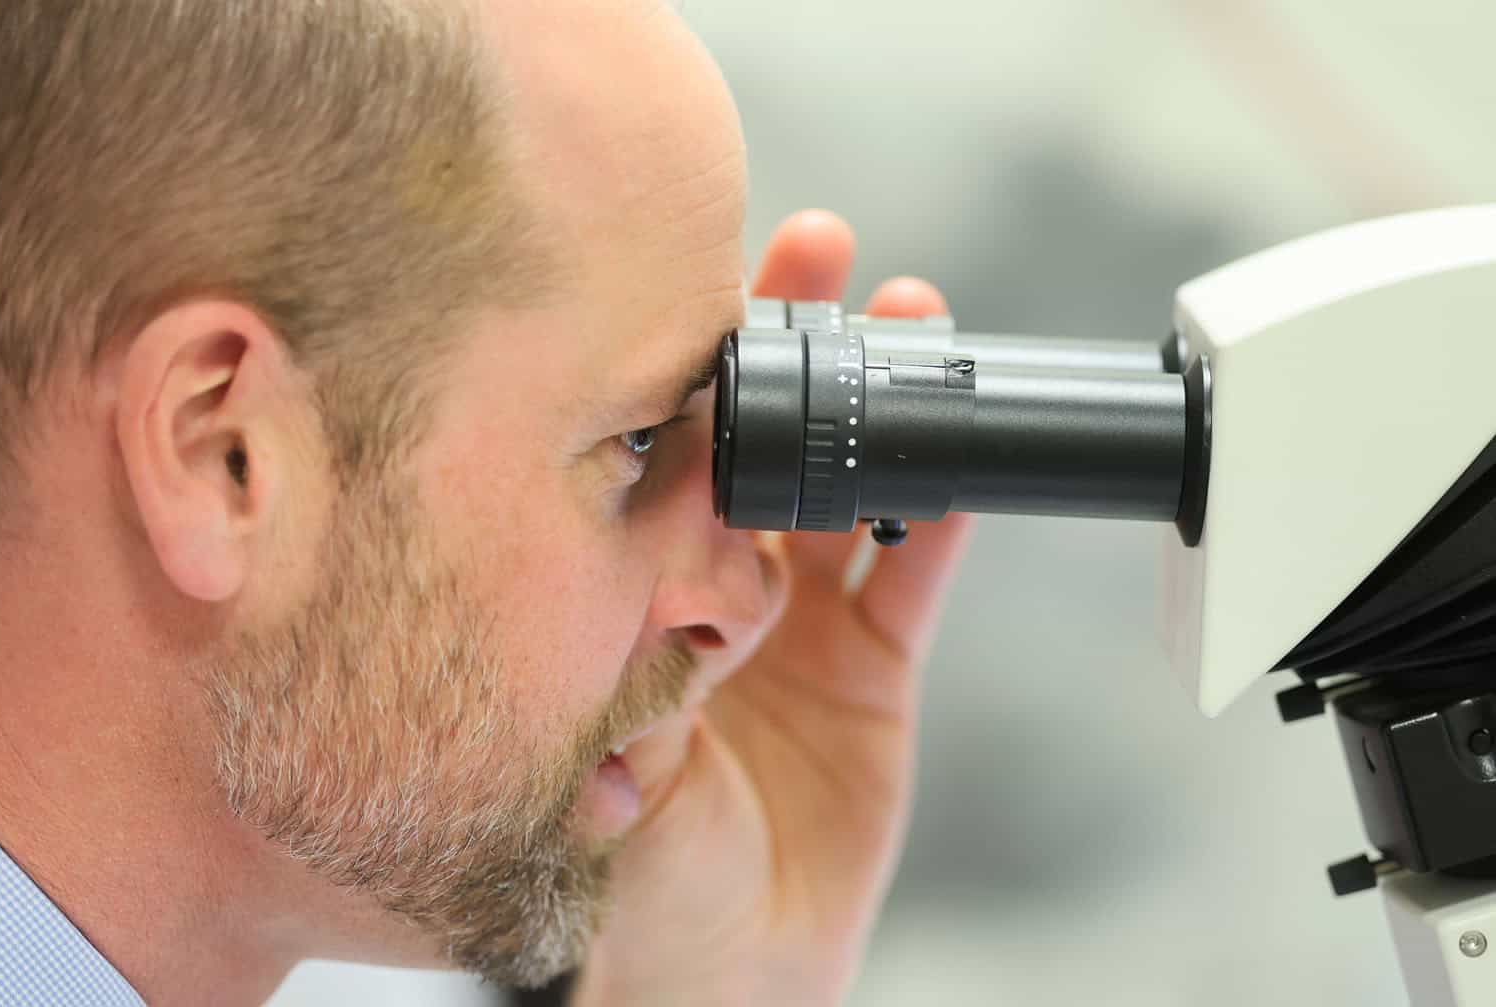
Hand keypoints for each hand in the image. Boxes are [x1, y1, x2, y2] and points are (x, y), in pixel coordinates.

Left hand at [575, 210, 974, 1005]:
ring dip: (879, 408)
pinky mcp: (872, 668)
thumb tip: (661, 588)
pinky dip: (938, 521)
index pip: (668, 465)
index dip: (690, 377)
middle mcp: (719, 595)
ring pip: (843, 490)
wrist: (731, 976)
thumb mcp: (620, 780)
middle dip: (788, 346)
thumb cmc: (644, 892)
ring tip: (910, 318)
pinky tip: (960, 462)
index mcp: (642, 603)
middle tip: (813, 249)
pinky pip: (911, 579)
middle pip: (760, 445)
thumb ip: (644, 680)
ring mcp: (800, 626)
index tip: (705, 293)